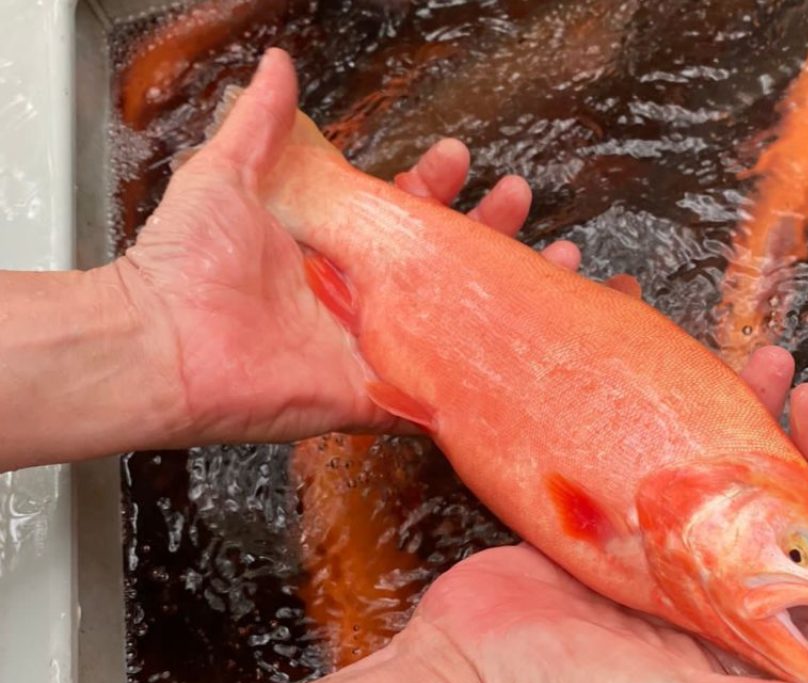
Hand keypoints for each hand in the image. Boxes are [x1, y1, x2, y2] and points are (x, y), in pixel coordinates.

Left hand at [110, 50, 581, 445]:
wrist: (157, 341)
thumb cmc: (180, 262)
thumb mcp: (225, 173)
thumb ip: (259, 122)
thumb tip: (276, 65)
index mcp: (331, 247)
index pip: (401, 212)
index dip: (434, 186)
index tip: (458, 159)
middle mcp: (357, 297)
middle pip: (441, 266)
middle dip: (487, 232)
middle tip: (519, 200)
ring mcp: (369, 347)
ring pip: (453, 325)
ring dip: (503, 299)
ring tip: (551, 267)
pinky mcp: (371, 394)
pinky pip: (435, 391)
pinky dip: (476, 376)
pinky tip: (522, 350)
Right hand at [361, 370, 807, 682]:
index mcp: (754, 653)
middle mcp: (717, 607)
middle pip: (787, 520)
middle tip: (806, 395)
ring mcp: (663, 565)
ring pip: (726, 483)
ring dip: (749, 424)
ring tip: (762, 362)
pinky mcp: (612, 533)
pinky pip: (660, 469)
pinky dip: (677, 423)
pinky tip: (683, 379)